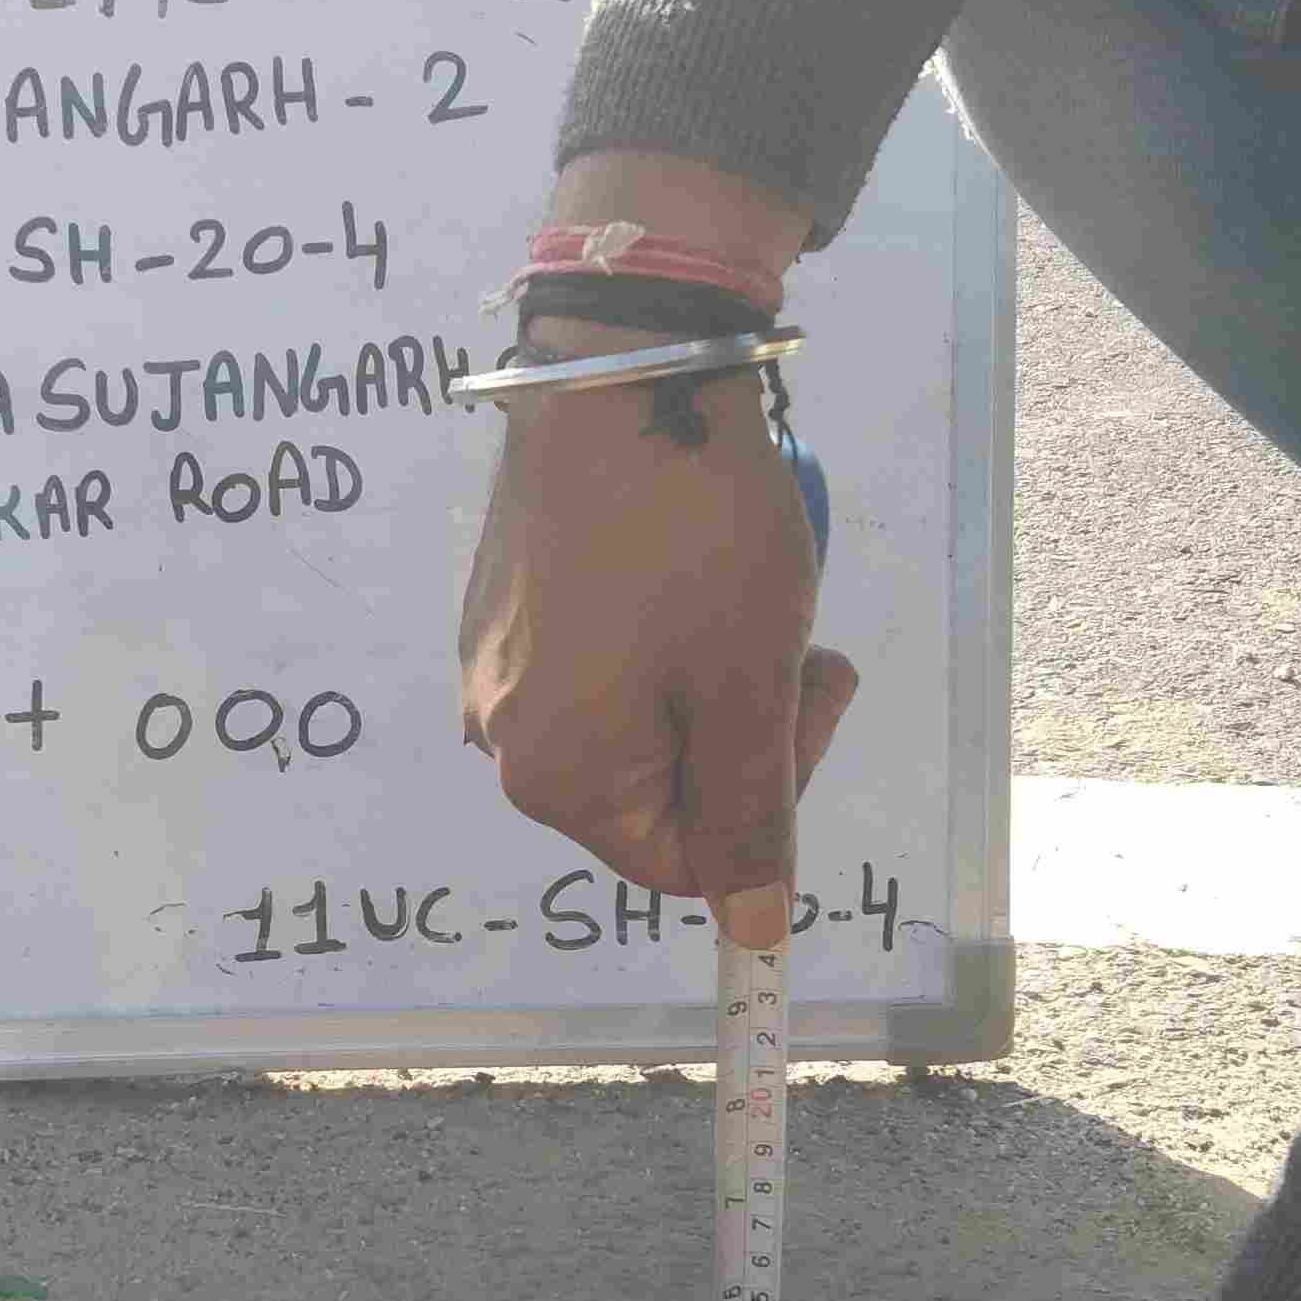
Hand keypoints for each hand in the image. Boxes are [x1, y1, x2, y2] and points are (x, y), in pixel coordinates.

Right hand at [458, 312, 858, 933]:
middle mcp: (502, 736)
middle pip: (654, 791)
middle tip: (783, 640)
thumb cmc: (694, 530)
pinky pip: (597, 664)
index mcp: (557, 774)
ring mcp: (494, 667)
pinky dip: (656, 636)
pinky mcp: (501, 607)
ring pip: (632, 723)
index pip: (684, 860)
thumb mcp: (748, 684)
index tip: (806, 694)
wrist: (620, 367)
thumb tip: (754, 933)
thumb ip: (753, 817)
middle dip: (735, 730)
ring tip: (734, 594)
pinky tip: (681, 566)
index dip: (769, 801)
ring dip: (703, 680)